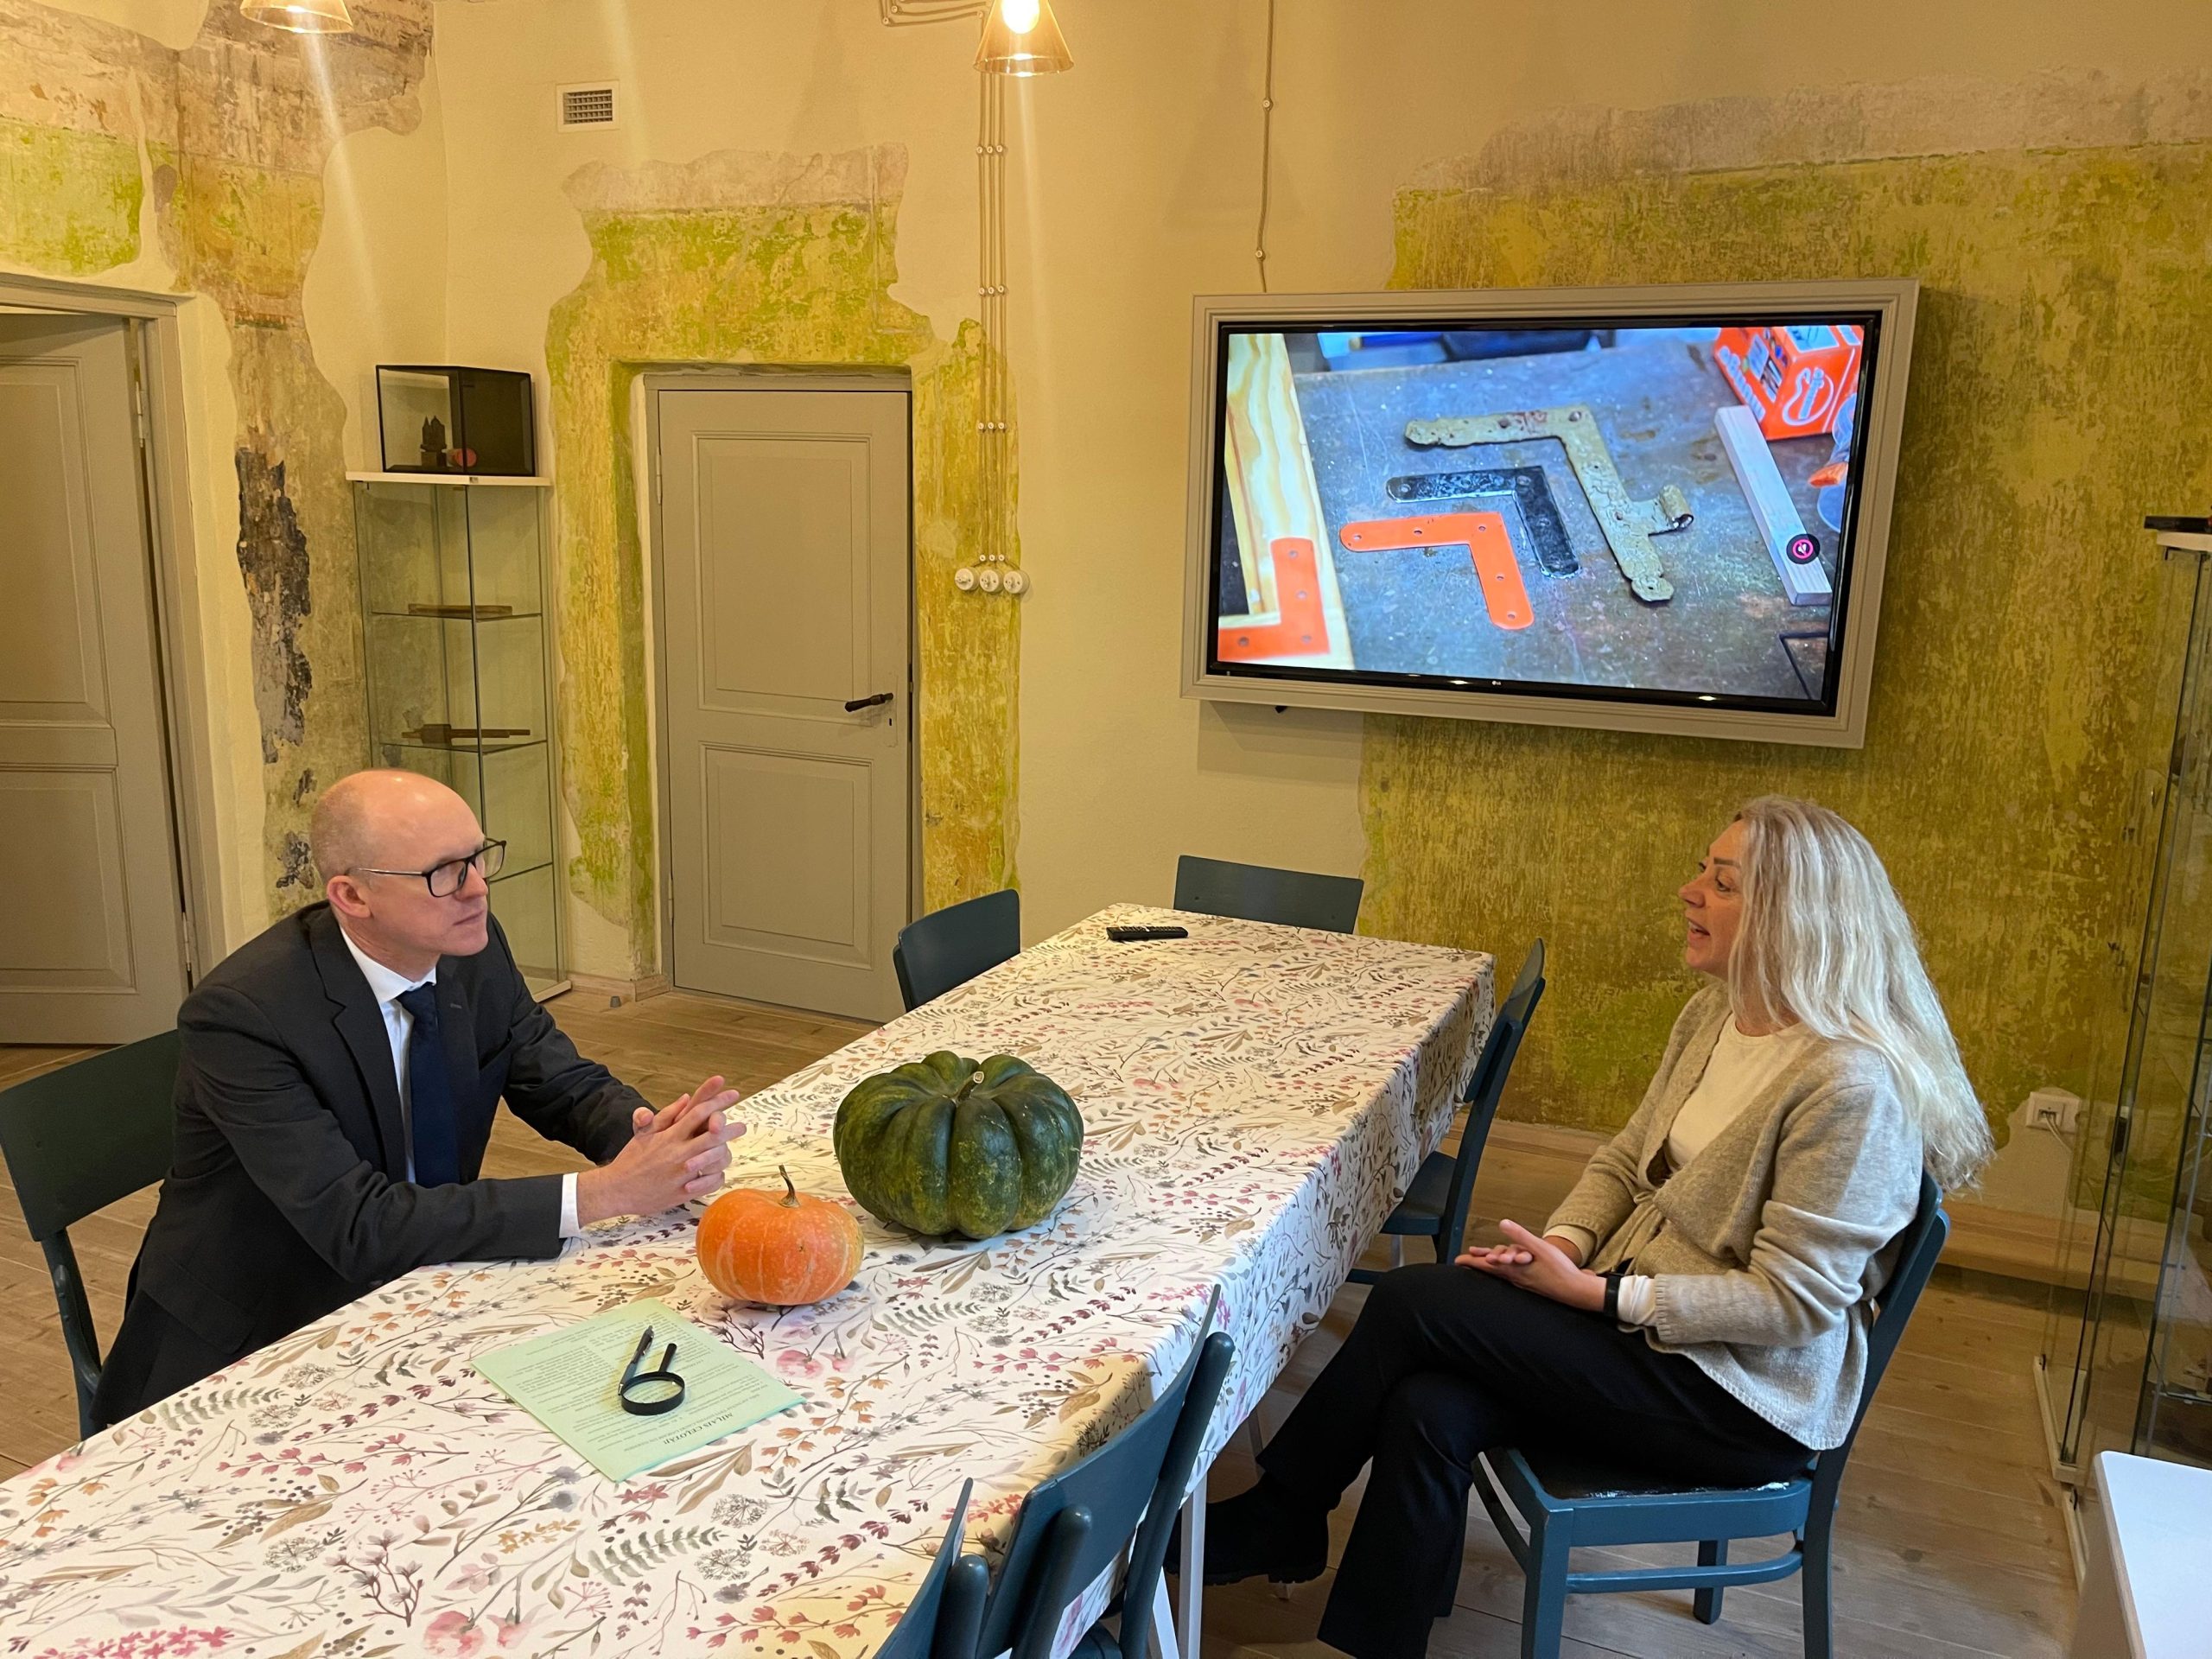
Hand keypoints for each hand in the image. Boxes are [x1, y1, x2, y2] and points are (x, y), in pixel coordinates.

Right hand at [576, 1075, 744, 1225]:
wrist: (616, 1190)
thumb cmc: (630, 1160)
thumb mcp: (645, 1133)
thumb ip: (667, 1115)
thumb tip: (686, 1097)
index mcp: (670, 1135)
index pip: (699, 1112)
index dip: (718, 1101)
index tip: (732, 1094)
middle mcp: (679, 1152)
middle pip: (713, 1134)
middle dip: (730, 1128)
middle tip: (742, 1125)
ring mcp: (683, 1172)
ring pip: (715, 1158)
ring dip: (727, 1152)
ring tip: (732, 1149)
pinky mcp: (684, 1191)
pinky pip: (711, 1182)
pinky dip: (717, 1177)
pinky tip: (716, 1172)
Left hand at [1456, 1219, 1604, 1311]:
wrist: (1575, 1291)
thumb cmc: (1559, 1270)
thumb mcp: (1539, 1248)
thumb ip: (1520, 1236)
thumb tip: (1503, 1223)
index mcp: (1513, 1268)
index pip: (1486, 1264)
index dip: (1472, 1261)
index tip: (1458, 1260)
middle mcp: (1515, 1277)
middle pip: (1492, 1269)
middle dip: (1480, 1261)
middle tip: (1470, 1255)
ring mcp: (1523, 1282)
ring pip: (1503, 1271)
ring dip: (1494, 1263)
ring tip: (1487, 1258)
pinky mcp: (1531, 1283)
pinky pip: (1513, 1274)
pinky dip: (1507, 1268)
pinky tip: (1511, 1267)